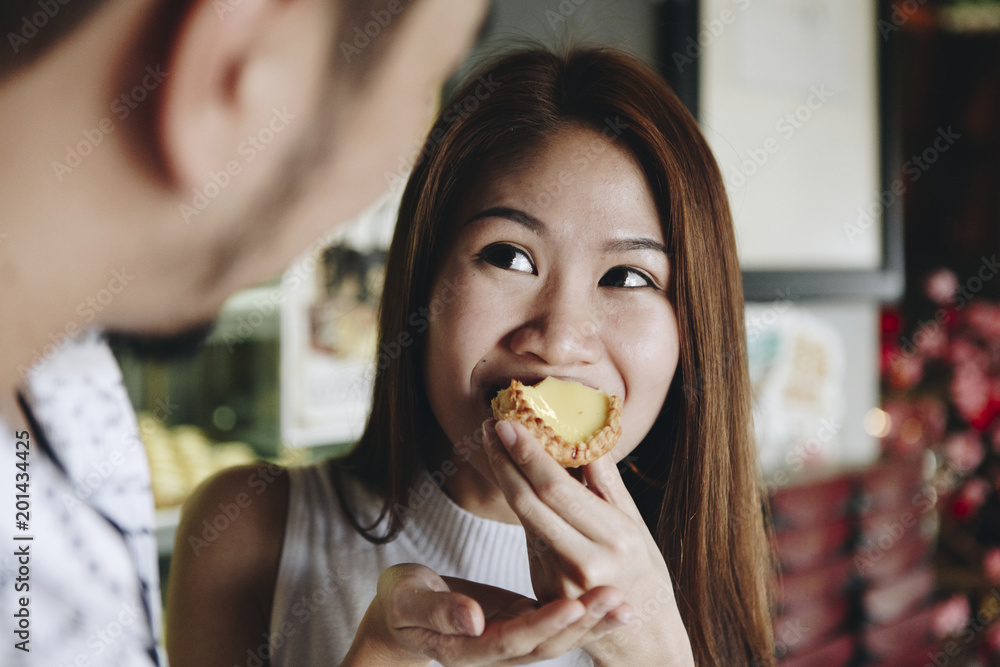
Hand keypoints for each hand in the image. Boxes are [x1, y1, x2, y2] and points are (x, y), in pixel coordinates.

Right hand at [341, 562, 627, 665]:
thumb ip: (437, 609)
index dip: (544, 623)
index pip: (513, 639)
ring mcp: (513, 639)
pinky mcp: (523, 623)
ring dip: (593, 620)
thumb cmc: (401, 602)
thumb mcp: (407, 601)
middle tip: (616, 598)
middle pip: (546, 642)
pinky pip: (558, 620)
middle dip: (583, 622)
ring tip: (625, 602)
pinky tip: (613, 597)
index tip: (573, 602)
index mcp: (468, 649)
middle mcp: (497, 652)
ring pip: (558, 635)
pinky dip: (586, 610)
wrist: (404, 613)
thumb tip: (471, 620)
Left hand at [483, 420, 694, 665]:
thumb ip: (606, 482)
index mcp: (614, 538)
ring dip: (504, 477)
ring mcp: (559, 581)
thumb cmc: (644, 572)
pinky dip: (520, 504)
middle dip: (503, 461)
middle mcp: (584, 562)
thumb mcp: (636, 524)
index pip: (557, 489)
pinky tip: (511, 476)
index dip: (527, 454)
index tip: (508, 424)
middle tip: (489, 426)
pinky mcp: (544, 590)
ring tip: (494, 443)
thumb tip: (584, 434)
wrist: (642, 638)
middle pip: (529, 503)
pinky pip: (529, 537)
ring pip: (524, 518)